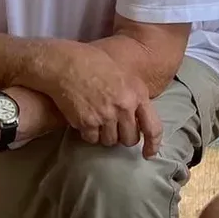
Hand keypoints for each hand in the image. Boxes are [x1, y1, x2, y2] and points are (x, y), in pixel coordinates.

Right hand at [40, 42, 161, 155]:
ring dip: (105, 135)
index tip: (148, 153)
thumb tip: (137, 119)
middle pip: (130, 139)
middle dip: (123, 137)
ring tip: (97, 119)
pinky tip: (85, 119)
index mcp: (137, 94)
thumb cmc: (93, 64)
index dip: (153, 144)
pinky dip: (89, 133)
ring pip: (110, 141)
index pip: (153, 127)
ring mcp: (105, 116)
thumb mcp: (124, 75)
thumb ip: (133, 97)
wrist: (65, 63)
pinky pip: (92, 139)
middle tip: (114, 127)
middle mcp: (124, 107)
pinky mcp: (87, 122)